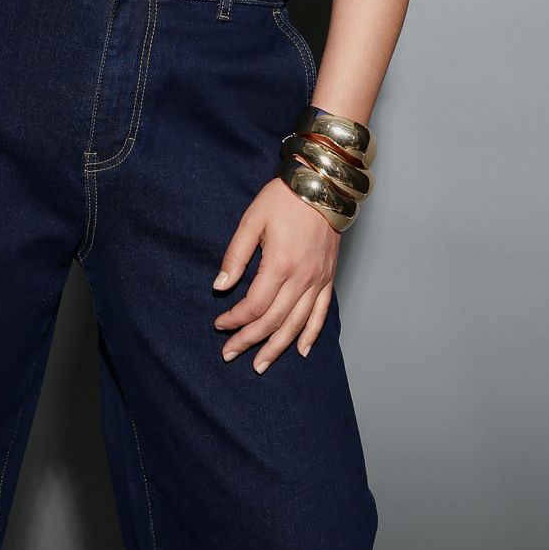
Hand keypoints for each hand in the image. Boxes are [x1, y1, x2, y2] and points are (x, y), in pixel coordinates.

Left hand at [211, 172, 340, 372]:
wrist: (322, 185)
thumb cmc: (283, 198)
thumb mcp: (251, 220)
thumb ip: (235, 256)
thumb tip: (219, 287)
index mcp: (280, 263)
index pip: (254, 305)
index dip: (235, 319)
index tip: (219, 324)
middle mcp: (302, 277)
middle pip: (274, 320)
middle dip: (250, 340)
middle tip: (230, 353)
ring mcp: (318, 279)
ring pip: (297, 324)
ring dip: (277, 347)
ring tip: (260, 364)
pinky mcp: (329, 277)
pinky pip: (322, 312)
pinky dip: (311, 334)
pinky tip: (300, 350)